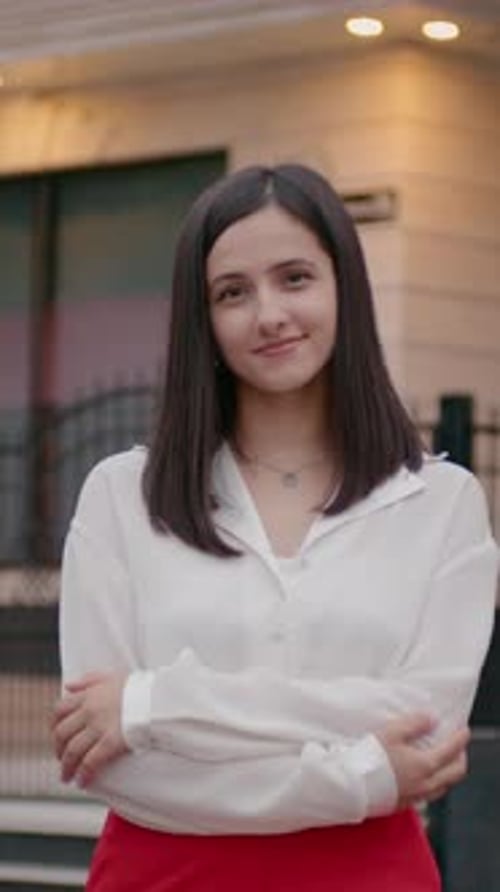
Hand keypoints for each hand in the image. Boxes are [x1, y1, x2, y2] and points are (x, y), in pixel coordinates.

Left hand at [52, 672, 128, 786]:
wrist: (157, 698)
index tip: (57, 737)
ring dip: (66, 767)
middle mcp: (89, 711)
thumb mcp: (110, 676)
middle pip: (62, 733)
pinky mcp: (110, 743)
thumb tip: (68, 686)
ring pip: (72, 751)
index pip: (59, 711)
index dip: (53, 726)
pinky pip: (90, 762)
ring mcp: (99, 727)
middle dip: (58, 750)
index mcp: (88, 695)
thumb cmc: (137, 687)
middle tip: (62, 760)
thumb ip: (87, 680)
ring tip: (67, 777)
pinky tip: (82, 782)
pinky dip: (83, 774)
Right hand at [377, 714, 468, 807]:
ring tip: (443, 761)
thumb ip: (414, 724)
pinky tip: (423, 776)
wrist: (351, 786)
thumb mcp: (391, 732)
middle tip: (458, 746)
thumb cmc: (369, 758)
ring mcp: (415, 797)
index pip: (452, 751)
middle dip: (460, 758)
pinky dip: (435, 783)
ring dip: (449, 773)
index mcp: (424, 765)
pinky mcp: (403, 804)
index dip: (460, 738)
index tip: (463, 730)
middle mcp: (424, 784)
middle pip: (455, 773)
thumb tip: (430, 719)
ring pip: (444, 787)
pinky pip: (429, 795)